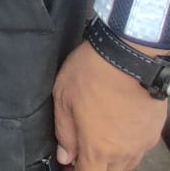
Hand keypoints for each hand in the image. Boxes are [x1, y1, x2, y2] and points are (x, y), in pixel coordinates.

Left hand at [54, 38, 167, 169]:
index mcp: (98, 148)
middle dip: (94, 167)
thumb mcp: (63, 99)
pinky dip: (126, 148)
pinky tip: (116, 132)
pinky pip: (138, 150)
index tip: (67, 165)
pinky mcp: (153, 133)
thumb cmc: (91, 74)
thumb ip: (64, 132)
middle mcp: (123, 153)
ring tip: (98, 142)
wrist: (128, 56)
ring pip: (126, 165)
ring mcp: (141, 144)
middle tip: (80, 152)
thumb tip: (64, 156)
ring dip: (111, 160)